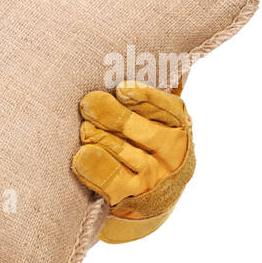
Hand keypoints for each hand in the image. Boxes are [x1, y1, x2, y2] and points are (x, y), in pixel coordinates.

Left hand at [71, 81, 194, 243]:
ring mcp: (152, 176)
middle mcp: (171, 152)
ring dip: (102, 140)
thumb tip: (141, 68)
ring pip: (126, 155)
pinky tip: (82, 155)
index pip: (169, 109)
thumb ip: (150, 96)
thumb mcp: (156, 117)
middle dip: (115, 117)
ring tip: (84, 128)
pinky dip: (95, 168)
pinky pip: (112, 181)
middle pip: (145, 133)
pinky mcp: (130, 195)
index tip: (121, 89)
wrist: (150, 192)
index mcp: (179, 125)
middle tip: (89, 103)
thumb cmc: (145, 141)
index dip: (146, 98)